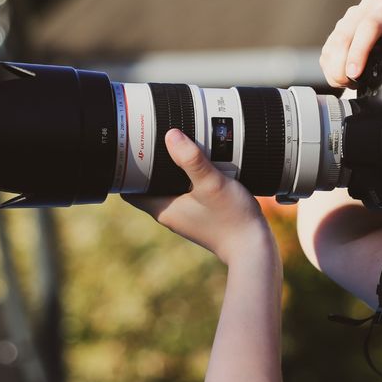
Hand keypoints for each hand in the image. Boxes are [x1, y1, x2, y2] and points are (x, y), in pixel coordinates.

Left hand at [123, 129, 272, 262]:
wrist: (254, 247)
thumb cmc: (232, 219)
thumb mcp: (211, 184)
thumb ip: (192, 160)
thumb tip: (171, 135)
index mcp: (163, 209)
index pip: (129, 188)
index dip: (127, 168)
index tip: (131, 147)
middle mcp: (171, 213)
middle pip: (149, 184)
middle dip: (151, 163)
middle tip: (155, 137)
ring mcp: (186, 215)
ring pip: (169, 187)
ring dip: (173, 169)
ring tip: (180, 145)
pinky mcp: (202, 214)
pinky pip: (188, 191)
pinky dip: (190, 177)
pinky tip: (205, 165)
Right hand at [320, 0, 381, 87]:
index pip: (371, 25)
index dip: (359, 51)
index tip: (355, 74)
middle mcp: (372, 6)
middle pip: (346, 34)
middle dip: (342, 64)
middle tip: (349, 85)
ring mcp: (355, 15)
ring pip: (334, 42)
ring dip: (335, 68)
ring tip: (349, 84)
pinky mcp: (343, 27)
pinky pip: (328, 48)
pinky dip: (331, 68)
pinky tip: (343, 78)